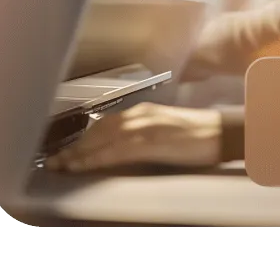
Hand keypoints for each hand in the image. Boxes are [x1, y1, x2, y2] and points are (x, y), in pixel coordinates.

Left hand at [44, 103, 222, 172]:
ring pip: (103, 139)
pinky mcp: (151, 139)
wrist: (222, 133)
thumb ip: (143, 139)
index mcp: (143, 113)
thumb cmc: (199, 137)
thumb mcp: (165, 134)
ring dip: (81, 153)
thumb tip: (122, 153)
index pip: (105, 125)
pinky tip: (86, 165)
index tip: (68, 152)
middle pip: (99, 130)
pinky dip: (98, 157)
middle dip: (76, 147)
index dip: (85, 139)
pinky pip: (117, 149)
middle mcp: (140, 115)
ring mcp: (145, 126)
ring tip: (64, 165)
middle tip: (56, 161)